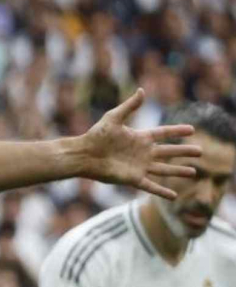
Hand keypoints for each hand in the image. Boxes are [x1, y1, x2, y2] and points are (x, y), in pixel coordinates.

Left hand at [76, 88, 200, 199]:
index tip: (192, 130)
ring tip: (194, 172)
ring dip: (179, 171)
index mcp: (140, 138)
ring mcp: (139, 167)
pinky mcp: (133, 179)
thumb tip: (142, 90)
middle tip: (201, 152)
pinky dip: (162, 191)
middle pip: (169, 152)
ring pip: (164, 170)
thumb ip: (129, 106)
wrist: (84, 154)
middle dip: (184, 152)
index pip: (163, 133)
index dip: (177, 131)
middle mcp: (142, 153)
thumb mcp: (114, 118)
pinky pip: (151, 186)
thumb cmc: (96, 135)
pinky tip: (174, 196)